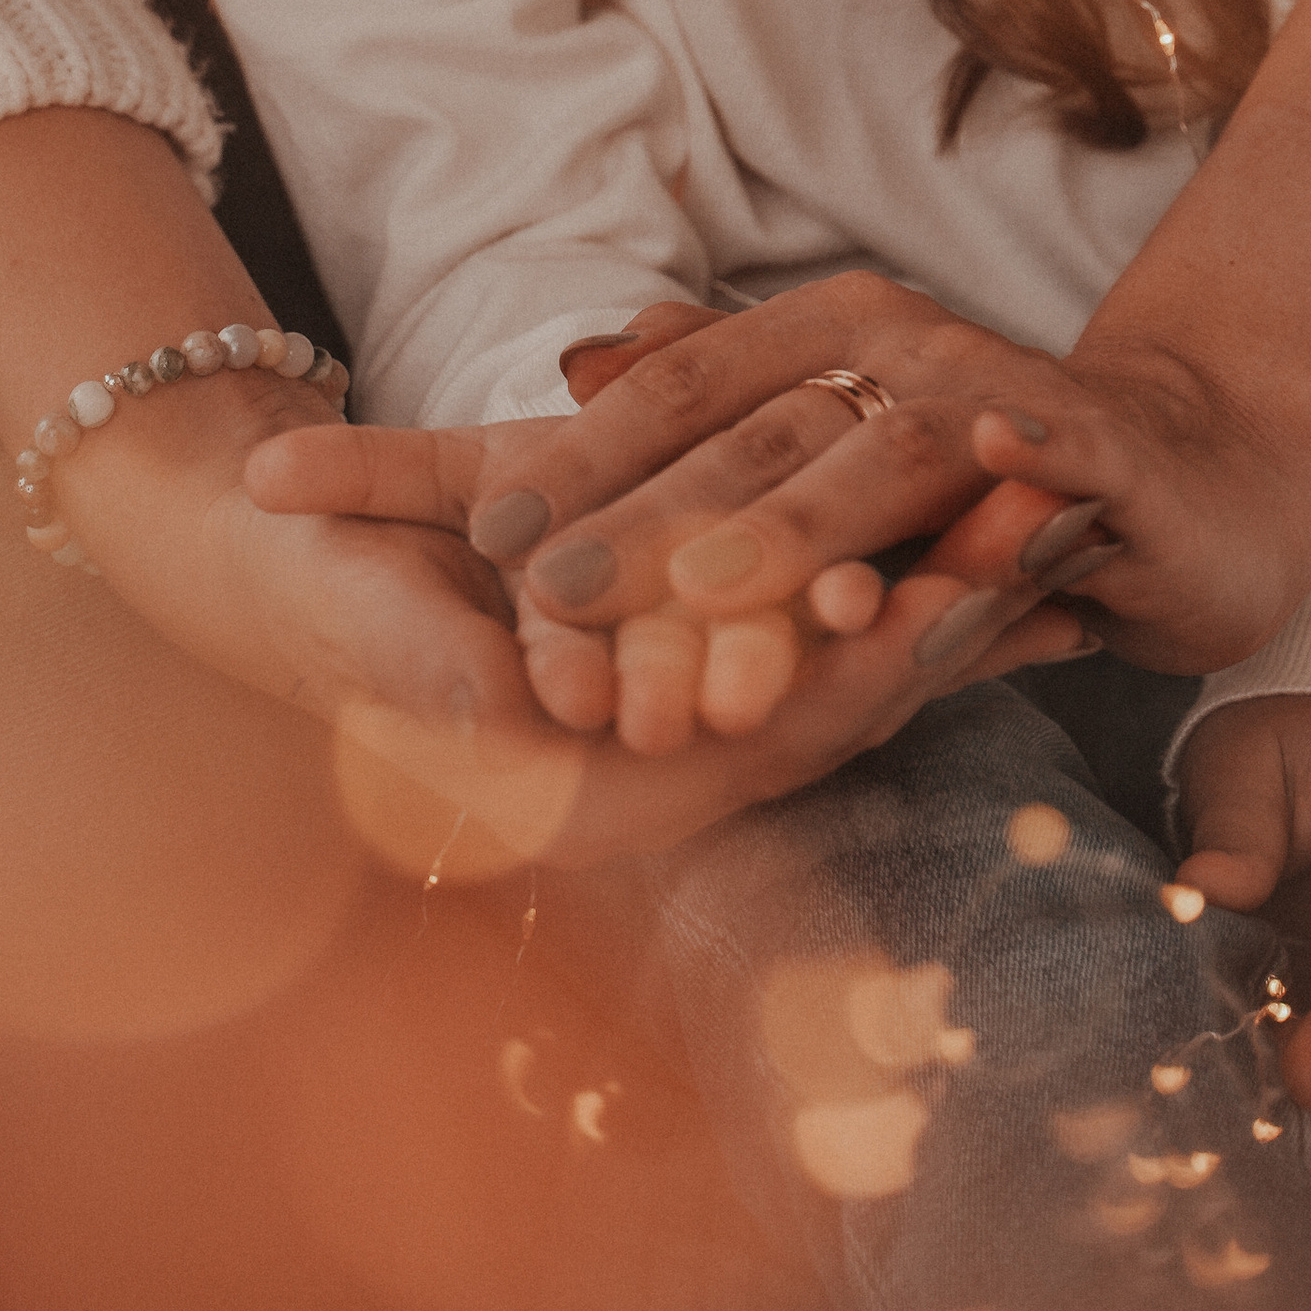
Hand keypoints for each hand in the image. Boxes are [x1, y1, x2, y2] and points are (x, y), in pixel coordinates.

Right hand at [247, 395, 1092, 788]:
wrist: (268, 565)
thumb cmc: (308, 591)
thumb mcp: (364, 619)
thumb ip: (445, 672)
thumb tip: (538, 711)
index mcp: (569, 798)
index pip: (747, 745)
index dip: (847, 673)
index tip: (945, 595)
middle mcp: (642, 781)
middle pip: (821, 708)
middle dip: (932, 625)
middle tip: (1039, 543)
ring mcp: (669, 718)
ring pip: (829, 663)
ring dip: (934, 590)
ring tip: (1042, 512)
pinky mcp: (681, 648)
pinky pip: (801, 614)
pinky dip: (883, 567)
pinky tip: (972, 513)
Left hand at [408, 275, 1310, 678]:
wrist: (1191, 473)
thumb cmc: (984, 471)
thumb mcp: (832, 446)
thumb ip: (715, 415)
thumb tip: (577, 364)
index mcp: (820, 337)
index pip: (676, 394)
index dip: (580, 459)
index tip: (481, 532)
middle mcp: (901, 348)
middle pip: (756, 437)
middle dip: (649, 520)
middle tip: (546, 593)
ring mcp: (1005, 393)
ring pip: (885, 459)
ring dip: (800, 525)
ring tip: (708, 590)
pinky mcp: (1112, 458)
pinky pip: (1062, 455)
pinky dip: (1028, 454)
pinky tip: (993, 458)